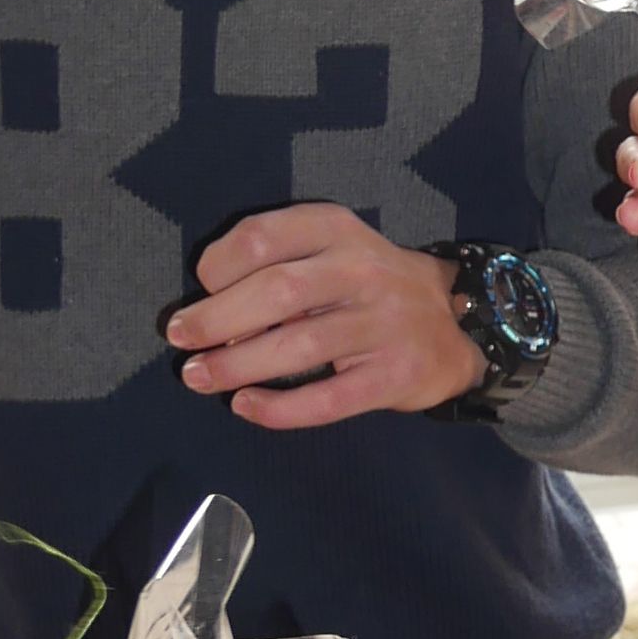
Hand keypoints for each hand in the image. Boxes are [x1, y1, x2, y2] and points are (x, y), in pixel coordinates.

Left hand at [167, 206, 483, 428]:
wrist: (456, 325)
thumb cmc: (369, 288)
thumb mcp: (331, 252)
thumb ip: (278, 268)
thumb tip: (211, 317)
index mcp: (338, 230)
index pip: (263, 237)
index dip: (218, 265)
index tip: (203, 288)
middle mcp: (364, 270)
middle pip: (278, 291)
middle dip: (216, 318)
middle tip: (181, 339)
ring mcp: (385, 324)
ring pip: (298, 346)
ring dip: (236, 364)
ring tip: (199, 376)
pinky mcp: (395, 375)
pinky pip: (328, 398)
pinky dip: (280, 408)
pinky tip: (246, 406)